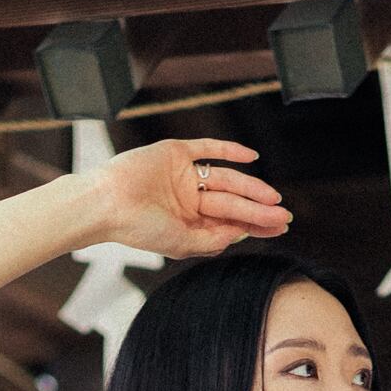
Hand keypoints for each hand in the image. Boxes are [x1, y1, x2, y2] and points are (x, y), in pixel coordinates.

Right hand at [87, 137, 290, 258]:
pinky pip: (208, 148)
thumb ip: (212, 241)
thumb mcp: (181, 242)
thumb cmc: (138, 229)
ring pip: (225, 179)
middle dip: (258, 210)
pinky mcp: (176, 153)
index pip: (229, 222)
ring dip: (250, 186)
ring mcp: (184, 175)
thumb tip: (241, 235)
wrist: (107, 204)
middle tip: (284, 215)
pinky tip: (251, 157)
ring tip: (273, 197)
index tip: (279, 228)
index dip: (255, 225)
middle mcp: (190, 199)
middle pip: (232, 202)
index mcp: (190, 223)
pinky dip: (229, 150)